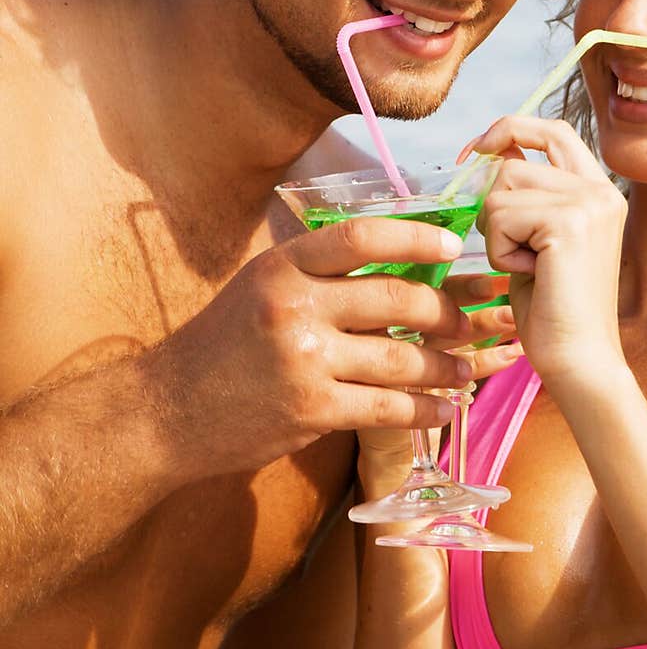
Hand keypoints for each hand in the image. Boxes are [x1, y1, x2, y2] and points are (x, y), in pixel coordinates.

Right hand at [150, 216, 477, 479]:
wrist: (169, 409)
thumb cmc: (223, 343)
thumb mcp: (261, 285)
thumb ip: (318, 272)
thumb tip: (398, 263)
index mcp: (284, 265)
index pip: (363, 237)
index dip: (416, 239)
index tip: (453, 248)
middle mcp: (295, 305)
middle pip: (396, 299)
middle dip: (447, 311)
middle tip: (475, 320)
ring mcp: (304, 359)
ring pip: (400, 359)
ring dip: (447, 365)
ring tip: (470, 369)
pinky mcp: (311, 410)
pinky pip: (387, 408)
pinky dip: (426, 411)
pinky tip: (448, 410)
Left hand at [462, 116, 627, 393]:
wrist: (579, 360)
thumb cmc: (553, 309)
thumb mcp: (538, 238)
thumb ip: (526, 194)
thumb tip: (489, 152)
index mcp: (599, 190)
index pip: (551, 130)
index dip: (509, 130)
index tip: (475, 150)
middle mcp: (600, 190)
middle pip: (512, 162)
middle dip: (493, 205)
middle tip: (510, 247)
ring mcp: (588, 203)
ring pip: (500, 189)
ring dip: (496, 233)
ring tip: (528, 267)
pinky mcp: (568, 223)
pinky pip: (500, 217)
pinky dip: (500, 252)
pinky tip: (529, 276)